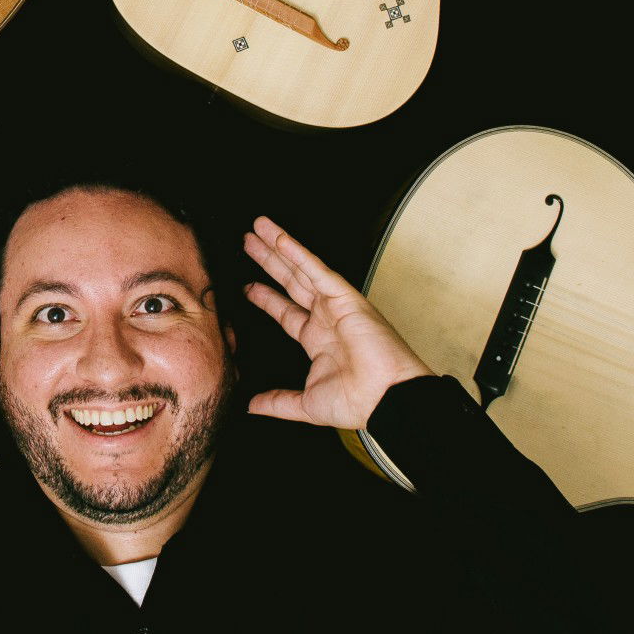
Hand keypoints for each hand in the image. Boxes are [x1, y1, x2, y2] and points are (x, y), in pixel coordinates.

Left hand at [243, 216, 430, 428]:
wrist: (386, 399)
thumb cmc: (357, 402)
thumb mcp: (306, 404)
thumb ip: (278, 401)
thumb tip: (251, 406)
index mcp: (318, 341)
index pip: (286, 312)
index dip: (266, 298)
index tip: (247, 287)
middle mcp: (326, 318)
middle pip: (290, 282)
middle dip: (269, 262)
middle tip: (248, 241)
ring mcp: (336, 305)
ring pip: (301, 269)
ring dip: (279, 247)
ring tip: (257, 227)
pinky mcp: (345, 297)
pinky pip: (316, 270)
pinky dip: (298, 253)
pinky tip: (279, 239)